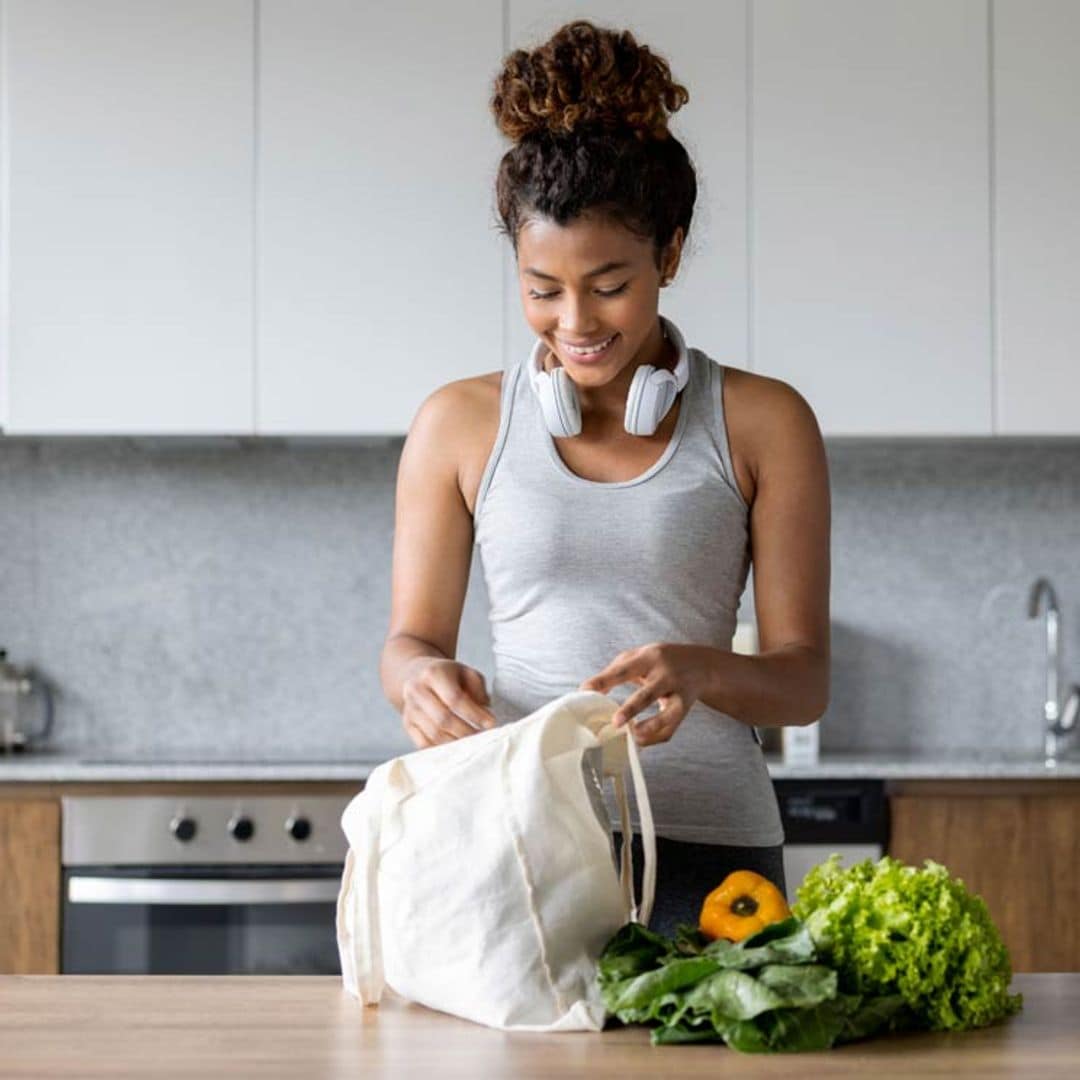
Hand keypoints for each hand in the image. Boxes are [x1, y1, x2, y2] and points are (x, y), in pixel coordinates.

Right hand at [401, 659, 496, 748]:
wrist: (416, 673)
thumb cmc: (446, 675)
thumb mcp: (465, 672)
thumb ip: (478, 689)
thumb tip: (486, 711)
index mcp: (433, 674)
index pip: (455, 699)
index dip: (474, 714)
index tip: (491, 723)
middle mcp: (416, 690)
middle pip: (443, 719)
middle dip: (466, 732)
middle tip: (484, 738)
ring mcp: (409, 709)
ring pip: (433, 734)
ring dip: (456, 743)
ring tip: (473, 744)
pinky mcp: (407, 724)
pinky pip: (423, 743)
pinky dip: (442, 749)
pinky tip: (457, 748)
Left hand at [578, 643, 712, 746]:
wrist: (701, 665)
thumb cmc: (661, 661)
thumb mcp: (640, 656)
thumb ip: (614, 671)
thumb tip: (589, 691)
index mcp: (650, 658)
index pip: (624, 669)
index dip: (604, 680)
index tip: (586, 690)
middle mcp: (666, 675)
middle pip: (649, 693)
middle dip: (632, 709)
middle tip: (616, 722)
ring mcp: (679, 693)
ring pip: (667, 715)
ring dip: (650, 728)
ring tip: (633, 737)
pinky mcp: (684, 709)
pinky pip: (671, 729)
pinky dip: (654, 737)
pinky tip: (639, 740)